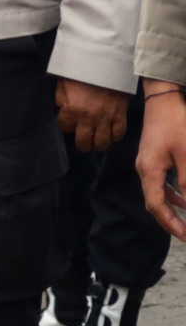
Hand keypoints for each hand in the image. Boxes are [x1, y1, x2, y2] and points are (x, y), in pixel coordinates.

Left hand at [58, 78, 129, 153]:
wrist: (105, 63)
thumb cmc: (81, 71)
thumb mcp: (63, 82)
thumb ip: (61, 97)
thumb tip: (62, 108)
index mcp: (72, 110)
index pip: (65, 128)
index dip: (65, 126)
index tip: (67, 124)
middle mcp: (88, 118)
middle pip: (84, 142)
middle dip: (81, 144)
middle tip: (82, 143)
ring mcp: (106, 119)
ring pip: (102, 143)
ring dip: (97, 145)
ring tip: (95, 143)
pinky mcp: (120, 116)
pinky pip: (118, 134)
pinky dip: (114, 137)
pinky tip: (110, 135)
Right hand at [137, 86, 185, 241]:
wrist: (162, 101)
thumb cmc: (177, 125)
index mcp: (150, 170)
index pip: (156, 205)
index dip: (171, 224)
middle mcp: (144, 169)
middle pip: (153, 203)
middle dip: (169, 221)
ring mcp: (146, 163)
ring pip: (156, 194)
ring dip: (171, 209)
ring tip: (185, 223)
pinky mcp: (152, 158)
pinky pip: (159, 183)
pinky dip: (170, 195)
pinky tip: (182, 200)